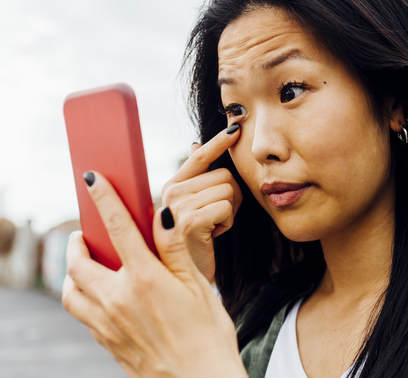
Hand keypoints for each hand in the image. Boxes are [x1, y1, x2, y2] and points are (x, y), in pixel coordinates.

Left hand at [62, 169, 246, 377]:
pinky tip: (100, 293)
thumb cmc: (208, 336)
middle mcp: (118, 300)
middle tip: (84, 233)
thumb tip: (161, 213)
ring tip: (86, 263)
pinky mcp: (106, 343)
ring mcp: (107, 324)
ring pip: (70, 291)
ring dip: (71, 272)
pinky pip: (82, 314)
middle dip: (75, 242)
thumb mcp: (198, 286)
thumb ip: (174, 247)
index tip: (91, 178)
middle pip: (78, 262)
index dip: (103, 197)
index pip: (117, 226)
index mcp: (145, 279)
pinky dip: (82, 296)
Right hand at [161, 124, 241, 280]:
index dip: (219, 141)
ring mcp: (176, 207)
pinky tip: (214, 235)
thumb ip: (196, 178)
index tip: (236, 127)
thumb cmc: (196, 244)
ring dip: (230, 211)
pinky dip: (228, 222)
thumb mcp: (195, 207)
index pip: (200, 156)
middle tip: (217, 219)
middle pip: (224, 175)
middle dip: (232, 197)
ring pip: (228, 190)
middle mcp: (170, 192)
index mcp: (172, 185)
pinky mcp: (188, 222)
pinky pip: (226, 206)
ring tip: (212, 228)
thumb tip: (195, 143)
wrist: (189, 280)